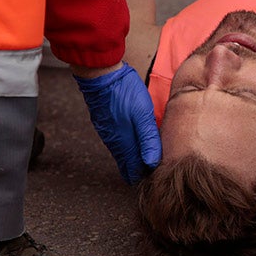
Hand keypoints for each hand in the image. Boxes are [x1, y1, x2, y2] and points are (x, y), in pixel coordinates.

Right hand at [74, 62, 161, 184]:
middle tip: (153, 174)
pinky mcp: (105, 125)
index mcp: (124, 144)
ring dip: (133, 158)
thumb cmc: (125, 93)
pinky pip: (117, 143)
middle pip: (127, 164)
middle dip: (138, 170)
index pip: (133, 170)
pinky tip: (134, 144)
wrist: (101, 76)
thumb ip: (148, 140)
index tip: (155, 179)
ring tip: (146, 161)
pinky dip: (126, 148)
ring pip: (121, 154)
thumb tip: (151, 164)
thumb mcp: (143, 115)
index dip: (144, 176)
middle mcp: (114, 143)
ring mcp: (107, 134)